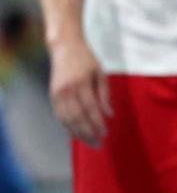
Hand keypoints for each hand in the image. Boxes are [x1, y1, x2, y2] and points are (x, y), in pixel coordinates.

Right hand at [48, 32, 111, 147]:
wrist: (65, 48)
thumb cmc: (87, 60)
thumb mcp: (101, 73)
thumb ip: (104, 94)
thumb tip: (109, 114)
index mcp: (80, 84)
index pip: (90, 109)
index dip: (98, 123)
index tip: (105, 133)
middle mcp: (66, 91)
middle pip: (77, 118)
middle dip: (88, 133)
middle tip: (99, 144)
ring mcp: (57, 94)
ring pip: (66, 120)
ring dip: (78, 133)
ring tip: (90, 142)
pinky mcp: (52, 96)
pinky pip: (60, 116)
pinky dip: (68, 127)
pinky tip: (77, 134)